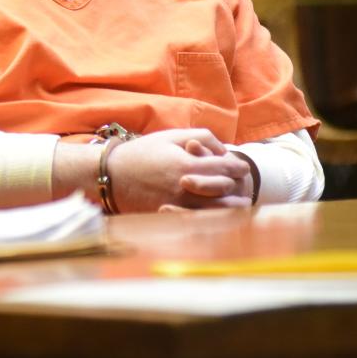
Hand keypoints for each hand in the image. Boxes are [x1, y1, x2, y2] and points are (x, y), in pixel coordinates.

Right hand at [106, 128, 252, 212]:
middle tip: (245, 185)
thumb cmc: (142, 152)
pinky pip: (199, 221)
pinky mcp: (170, 217)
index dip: (238, 167)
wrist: (111, 174)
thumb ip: (201, 137)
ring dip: (231, 207)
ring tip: (240, 204)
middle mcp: (185, 188)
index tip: (243, 167)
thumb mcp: (171, 136)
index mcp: (187, 165)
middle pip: (223, 190)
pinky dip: (213, 219)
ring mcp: (178, 205)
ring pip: (215, 210)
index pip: (224, 167)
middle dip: (237, 186)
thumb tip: (224, 148)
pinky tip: (219, 216)